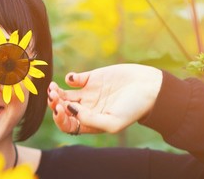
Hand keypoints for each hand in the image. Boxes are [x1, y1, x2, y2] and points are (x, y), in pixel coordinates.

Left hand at [47, 64, 162, 133]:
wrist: (150, 87)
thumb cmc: (135, 108)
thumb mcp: (113, 122)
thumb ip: (90, 120)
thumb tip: (70, 110)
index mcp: (91, 123)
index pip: (68, 124)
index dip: (60, 118)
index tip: (61, 108)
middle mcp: (87, 109)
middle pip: (63, 109)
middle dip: (54, 103)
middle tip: (53, 96)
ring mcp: (88, 93)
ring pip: (64, 94)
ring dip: (56, 92)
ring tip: (54, 87)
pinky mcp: (92, 78)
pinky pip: (73, 79)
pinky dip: (69, 78)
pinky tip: (74, 78)